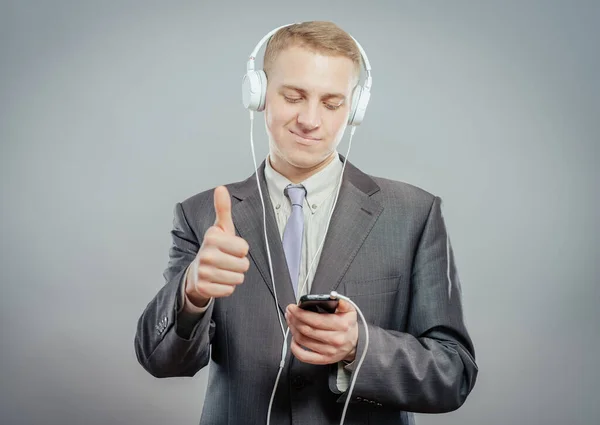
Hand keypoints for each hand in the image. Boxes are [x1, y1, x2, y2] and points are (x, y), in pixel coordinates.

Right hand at [184, 186, 249, 308]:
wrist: (197, 271)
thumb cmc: (215, 247)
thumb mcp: (221, 228)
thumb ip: (223, 208)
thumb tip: (221, 188)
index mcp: (212, 237)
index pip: (244, 248)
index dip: (241, 249)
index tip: (230, 247)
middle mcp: (206, 254)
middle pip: (243, 265)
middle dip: (239, 264)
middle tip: (228, 261)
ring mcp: (203, 272)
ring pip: (238, 279)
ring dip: (234, 276)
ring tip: (224, 270)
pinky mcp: (204, 288)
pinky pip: (229, 290)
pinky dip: (227, 287)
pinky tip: (219, 280)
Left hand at [285, 299, 357, 364]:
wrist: (356, 344)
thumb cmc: (348, 325)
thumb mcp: (350, 310)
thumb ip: (342, 302)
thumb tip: (333, 296)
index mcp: (341, 325)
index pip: (315, 320)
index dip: (300, 313)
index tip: (292, 307)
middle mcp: (335, 339)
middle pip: (306, 329)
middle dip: (294, 319)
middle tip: (289, 312)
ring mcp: (329, 351)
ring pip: (303, 340)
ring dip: (293, 329)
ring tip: (290, 321)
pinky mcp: (323, 360)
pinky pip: (304, 356)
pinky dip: (294, 348)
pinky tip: (293, 338)